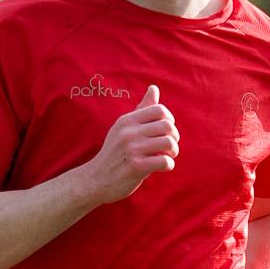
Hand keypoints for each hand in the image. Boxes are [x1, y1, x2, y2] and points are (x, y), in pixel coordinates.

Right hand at [84, 85, 178, 204]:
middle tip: (169, 146)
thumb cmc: (114, 154)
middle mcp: (128, 132)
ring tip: (168, 156)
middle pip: (167, 125)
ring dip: (174, 151)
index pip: (159, 110)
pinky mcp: (136, 167)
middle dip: (174, 136)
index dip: (169, 120)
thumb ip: (141, 109)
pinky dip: (169, 165)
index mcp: (126, 121)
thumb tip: (154, 88)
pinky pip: (165, 161)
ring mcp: (131, 150)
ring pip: (169, 143)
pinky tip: (163, 167)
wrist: (95, 180)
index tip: (166, 131)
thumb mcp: (123, 128)